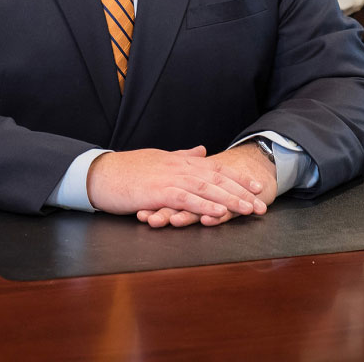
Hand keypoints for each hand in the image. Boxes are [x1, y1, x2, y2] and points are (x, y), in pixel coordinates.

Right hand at [86, 144, 268, 224]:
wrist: (102, 174)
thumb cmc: (127, 170)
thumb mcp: (159, 159)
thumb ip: (183, 155)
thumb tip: (202, 150)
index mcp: (180, 161)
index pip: (215, 168)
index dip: (238, 177)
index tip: (256, 186)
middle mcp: (178, 167)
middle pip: (216, 178)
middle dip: (241, 191)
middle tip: (262, 202)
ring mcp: (169, 178)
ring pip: (206, 188)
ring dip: (230, 199)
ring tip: (249, 209)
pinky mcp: (158, 192)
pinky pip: (186, 199)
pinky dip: (204, 205)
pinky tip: (219, 212)